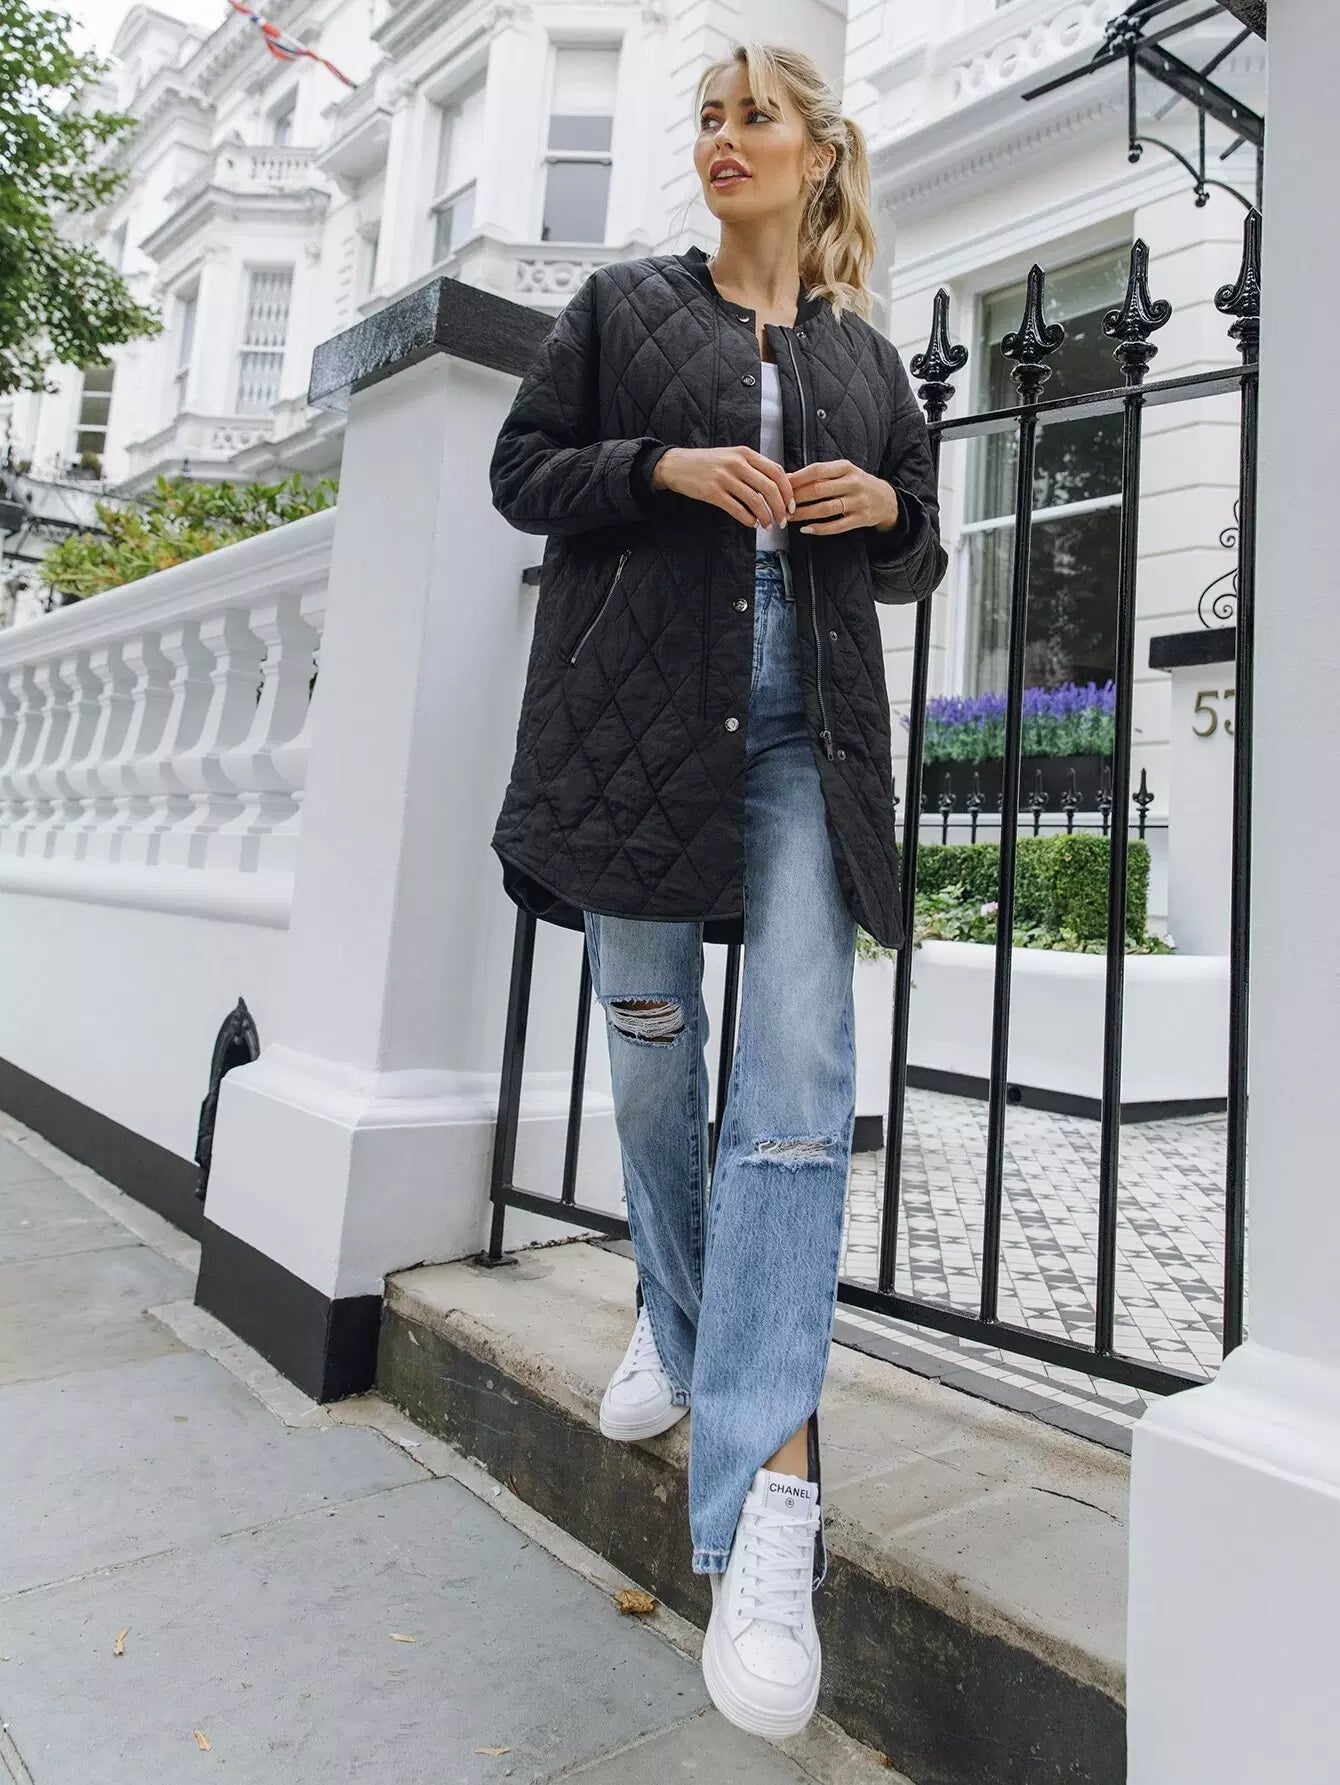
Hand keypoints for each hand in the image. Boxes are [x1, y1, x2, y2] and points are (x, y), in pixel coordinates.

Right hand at [652, 446, 796, 530]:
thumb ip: (755, 468)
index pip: (776, 471)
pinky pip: (736, 509)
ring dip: (765, 516)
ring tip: (767, 525)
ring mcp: (724, 478)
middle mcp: (737, 463)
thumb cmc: (707, 463)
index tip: (791, 505)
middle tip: (782, 520)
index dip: (788, 491)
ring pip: (755, 500)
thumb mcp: (733, 457)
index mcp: (745, 454)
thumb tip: (781, 483)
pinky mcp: (712, 492)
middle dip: (780, 508)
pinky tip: (751, 523)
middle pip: (769, 487)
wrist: (677, 465)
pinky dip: (747, 519)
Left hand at [790, 459, 898, 535]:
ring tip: (790, 517)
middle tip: (782, 505)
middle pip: (818, 490)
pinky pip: (837, 526)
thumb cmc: (856, 484)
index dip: (797, 479)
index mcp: (846, 467)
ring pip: (826, 509)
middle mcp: (853, 483)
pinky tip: (806, 529)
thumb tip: (788, 478)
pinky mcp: (861, 519)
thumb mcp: (842, 472)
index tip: (782, 486)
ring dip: (804, 514)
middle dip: (797, 498)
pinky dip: (820, 529)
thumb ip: (819, 475)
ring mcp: (858, 502)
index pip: (817, 470)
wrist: (886, 499)